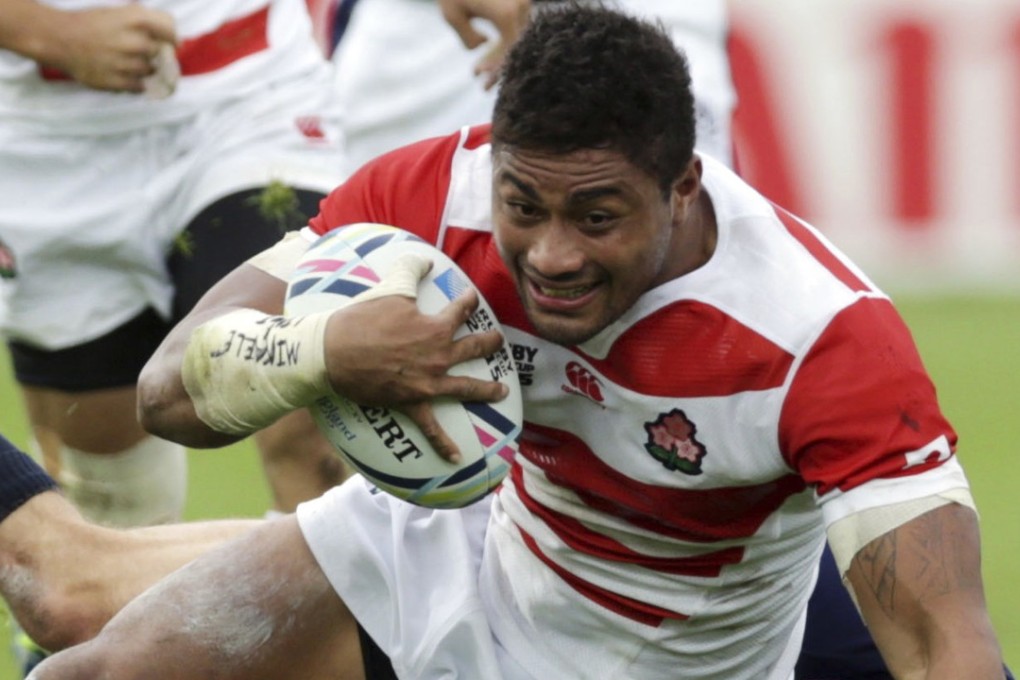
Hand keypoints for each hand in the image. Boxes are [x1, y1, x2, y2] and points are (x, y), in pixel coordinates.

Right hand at [42, 5, 176, 92]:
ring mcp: (128, 64)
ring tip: (127, 62)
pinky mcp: (119, 82)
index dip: (172, 37)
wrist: (58, 39)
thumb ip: (141, 19)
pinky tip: (124, 74)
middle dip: (157, 54)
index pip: (171, 30)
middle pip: (163, 53)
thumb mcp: (116, 12)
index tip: (170, 43)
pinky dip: (136, 82)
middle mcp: (136, 42)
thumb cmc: (88, 23)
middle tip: (143, 53)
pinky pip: (140, 87)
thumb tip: (165, 28)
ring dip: (145, 69)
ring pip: (152, 71)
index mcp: (136, 19)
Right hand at [322, 254, 508, 461]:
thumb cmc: (361, 320)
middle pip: (473, 349)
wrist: (334, 353)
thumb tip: (426, 259)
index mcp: (435, 327)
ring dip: (486, 390)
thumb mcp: (389, 288)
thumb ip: (411, 270)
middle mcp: (439, 356)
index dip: (468, 302)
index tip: (472, 299)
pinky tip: (457, 458)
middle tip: (497, 342)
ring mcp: (428, 383)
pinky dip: (444, 444)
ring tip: (502, 392)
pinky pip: (432, 428)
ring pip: (466, 389)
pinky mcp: (412, 402)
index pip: (460, 310)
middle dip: (489, 344)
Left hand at [437, 0, 529, 88]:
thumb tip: (483, 45)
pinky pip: (514, 28)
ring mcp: (522, 3)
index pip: (509, 51)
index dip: (497, 68)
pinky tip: (488, 48)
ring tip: (481, 69)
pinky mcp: (519, 2)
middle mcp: (521, 8)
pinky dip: (503, 41)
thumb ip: (468, 38)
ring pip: (516, 39)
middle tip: (483, 86)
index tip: (479, 76)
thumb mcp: (453, 15)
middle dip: (499, 67)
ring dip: (501, 56)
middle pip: (515, 47)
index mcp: (507, 13)